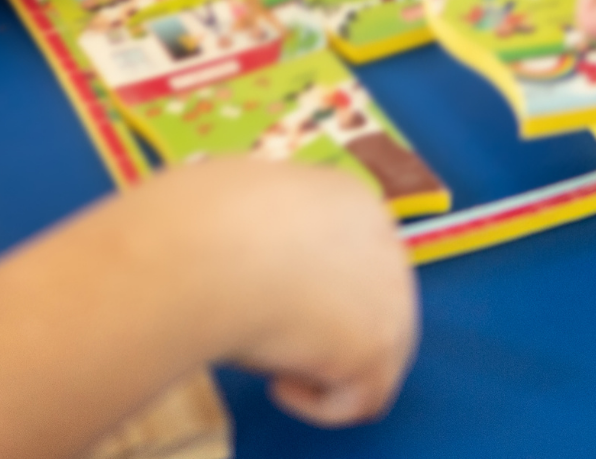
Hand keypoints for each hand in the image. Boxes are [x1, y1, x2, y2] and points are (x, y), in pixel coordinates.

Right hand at [168, 159, 417, 426]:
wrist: (205, 249)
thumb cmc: (203, 218)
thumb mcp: (248, 195)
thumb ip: (279, 221)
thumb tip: (267, 249)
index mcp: (352, 199)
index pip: (357, 254)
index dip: (321, 284)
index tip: (281, 298)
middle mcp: (385, 243)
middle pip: (375, 305)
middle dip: (333, 327)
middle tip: (281, 337)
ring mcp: (392, 298)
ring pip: (374, 356)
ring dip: (325, 364)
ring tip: (270, 357)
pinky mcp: (378, 350)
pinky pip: (360, 398)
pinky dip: (318, 402)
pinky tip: (278, 384)